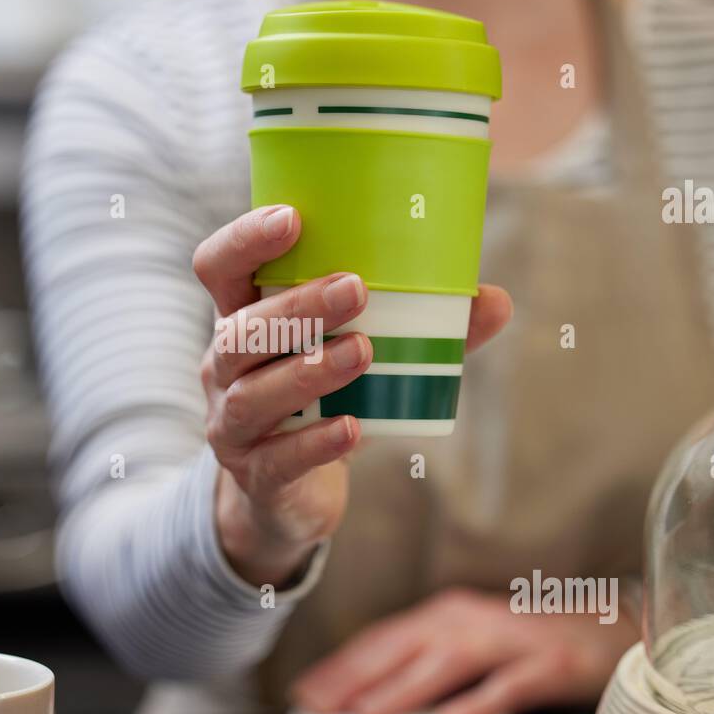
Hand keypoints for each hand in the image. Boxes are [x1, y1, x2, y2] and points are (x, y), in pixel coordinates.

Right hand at [193, 206, 511, 587]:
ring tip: (363, 352)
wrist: (287, 495)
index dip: (245, 240)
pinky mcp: (255, 476)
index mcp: (242, 319)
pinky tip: (352, 430)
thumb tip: (495, 300)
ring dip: (308, 370)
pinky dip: (315, 443)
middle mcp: (223, 367)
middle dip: (297, 307)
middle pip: (240, 331)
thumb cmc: (322, 402)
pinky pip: (277, 459)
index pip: (218, 267)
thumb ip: (421, 330)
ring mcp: (232, 424)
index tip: (292, 218)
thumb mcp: (358, 359)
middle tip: (357, 289)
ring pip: (252, 394)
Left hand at [291, 587, 637, 713]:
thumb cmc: (529, 641)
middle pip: (405, 647)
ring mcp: (510, 640)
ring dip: (404, 687)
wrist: (609, 630)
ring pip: (447, 662)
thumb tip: (364, 689)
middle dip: (357, 677)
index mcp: (446, 614)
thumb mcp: (468, 641)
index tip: (305, 692)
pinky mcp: (548, 664)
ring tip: (367, 712)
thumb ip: (420, 660)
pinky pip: (508, 685)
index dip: (341, 665)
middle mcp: (472, 620)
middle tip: (320, 706)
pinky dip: (478, 701)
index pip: (382, 640)